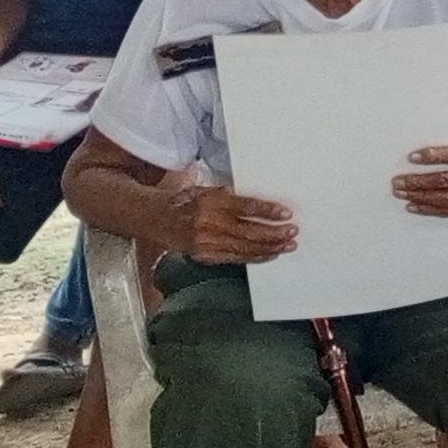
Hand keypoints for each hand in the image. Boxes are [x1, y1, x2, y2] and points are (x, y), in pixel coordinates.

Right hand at [176, 185, 297, 263]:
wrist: (156, 220)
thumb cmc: (183, 202)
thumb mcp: (205, 189)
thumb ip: (229, 195)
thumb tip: (256, 201)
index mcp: (209, 202)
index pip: (244, 207)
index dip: (267, 211)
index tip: (285, 213)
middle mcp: (208, 223)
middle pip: (248, 231)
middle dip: (274, 233)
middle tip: (292, 232)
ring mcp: (206, 243)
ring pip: (245, 248)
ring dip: (270, 248)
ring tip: (288, 245)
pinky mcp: (206, 256)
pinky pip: (236, 258)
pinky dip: (256, 257)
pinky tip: (270, 254)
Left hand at [394, 143, 447, 219]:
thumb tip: (427, 155)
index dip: (433, 157)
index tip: (413, 157)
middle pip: (445, 181)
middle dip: (418, 182)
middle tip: (398, 182)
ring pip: (445, 198)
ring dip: (420, 197)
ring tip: (402, 194)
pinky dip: (431, 210)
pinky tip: (416, 207)